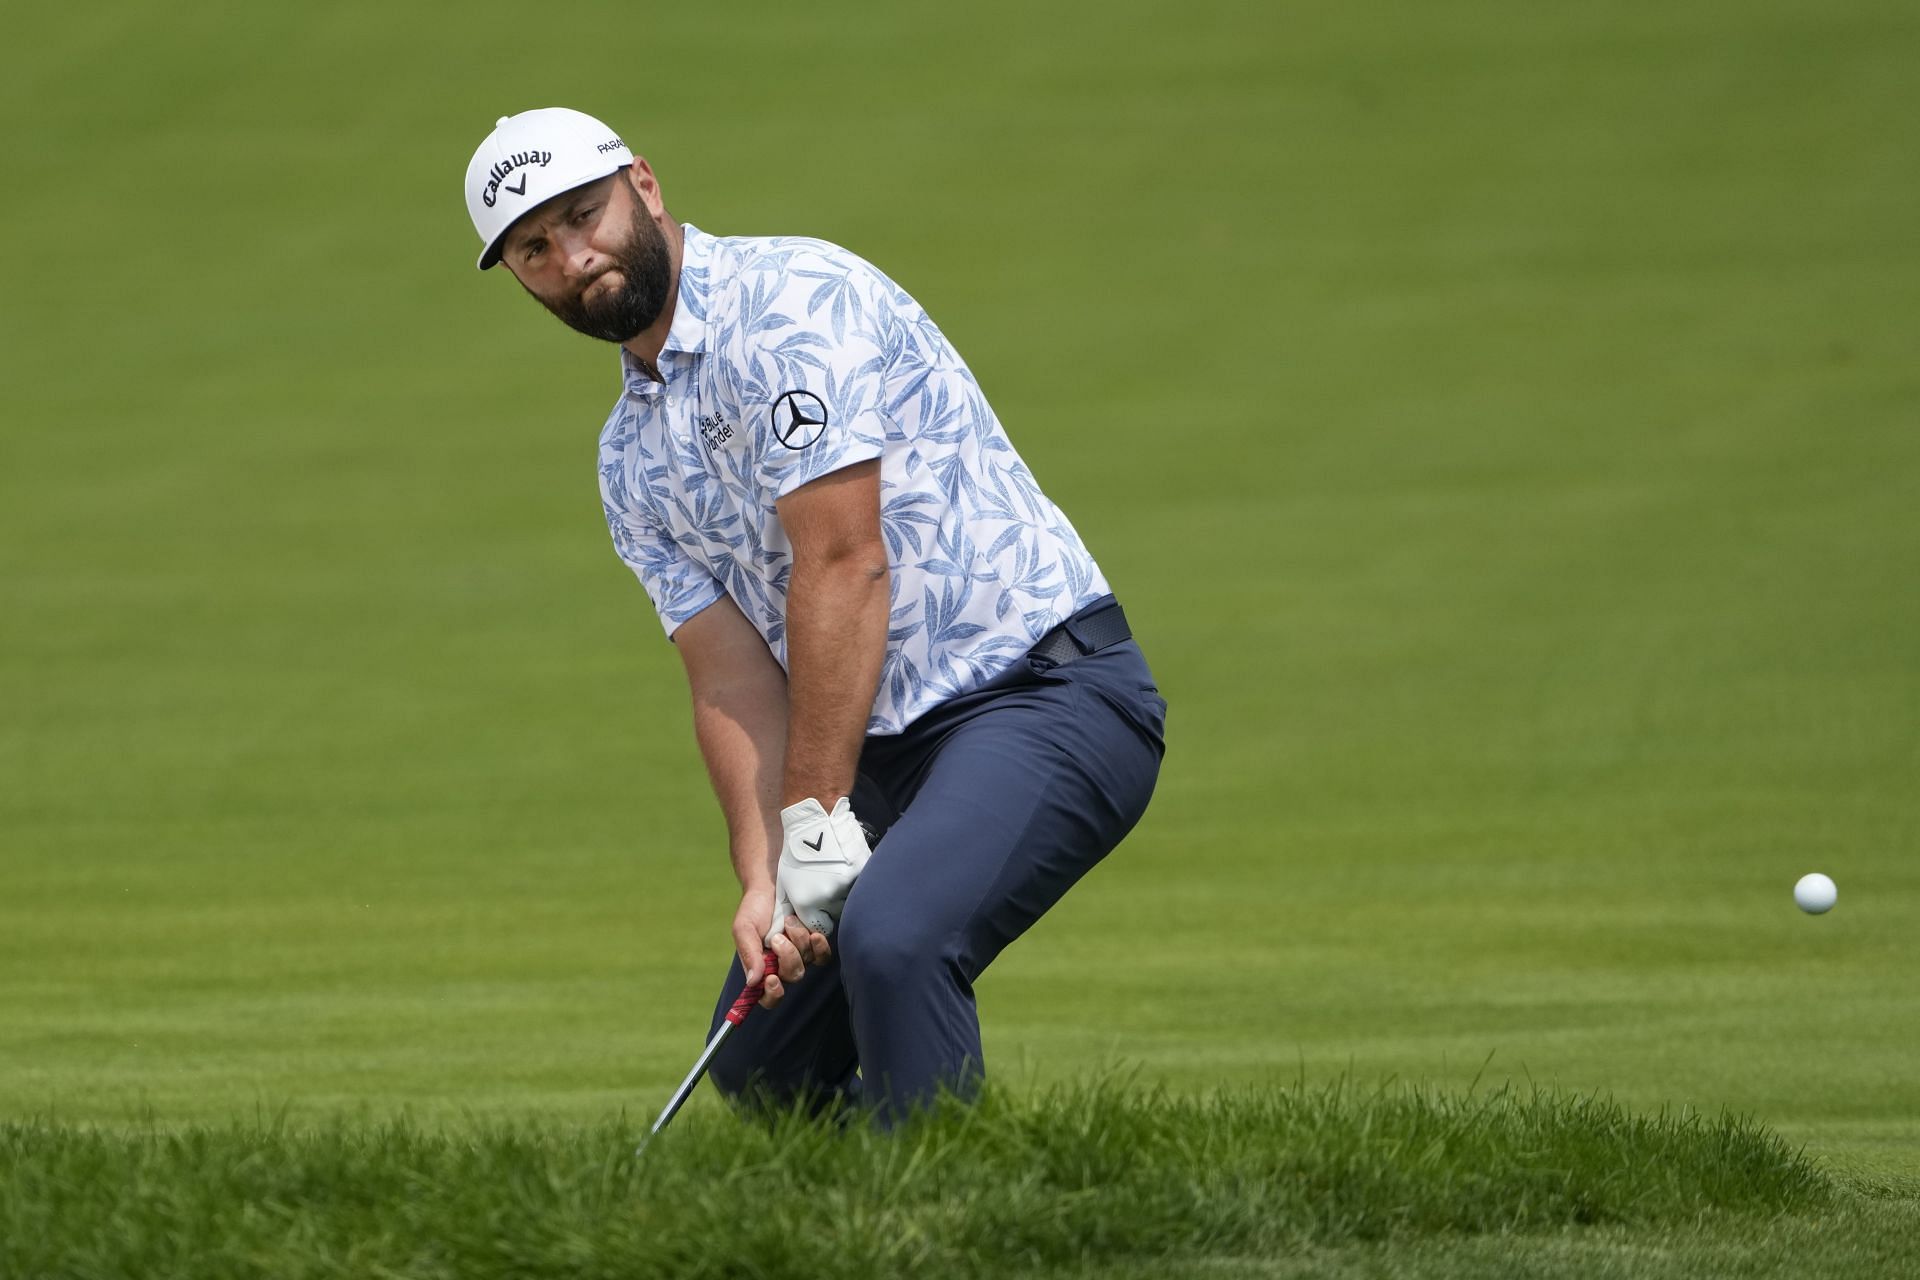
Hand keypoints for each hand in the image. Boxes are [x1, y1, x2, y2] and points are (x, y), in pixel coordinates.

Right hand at [732, 886, 818, 1009]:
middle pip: (792, 977)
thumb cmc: (754, 909)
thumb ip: (749, 954)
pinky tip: (813, 934)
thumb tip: (753, 982)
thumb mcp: (744, 929)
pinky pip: (823, 957)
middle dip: (787, 957)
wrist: (771, 885)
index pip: (768, 997)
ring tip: (789, 922)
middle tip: (777, 937)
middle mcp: (782, 965)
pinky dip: (819, 947)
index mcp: (762, 968)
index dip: (772, 995)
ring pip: (806, 963)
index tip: (772, 979)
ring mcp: (800, 954)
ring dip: (798, 942)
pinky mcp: (814, 943)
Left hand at [767, 796, 873, 943]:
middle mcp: (828, 897)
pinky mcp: (861, 872)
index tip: (819, 909)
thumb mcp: (787, 883)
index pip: (820, 927)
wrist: (814, 822)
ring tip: (836, 873)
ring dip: (846, 890)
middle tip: (827, 885)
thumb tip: (789, 927)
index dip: (820, 918)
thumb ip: (792, 907)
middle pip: (838, 914)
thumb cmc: (797, 852)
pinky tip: (845, 865)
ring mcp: (847, 884)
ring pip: (852, 898)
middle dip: (833, 904)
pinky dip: (855, 878)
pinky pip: (862, 883)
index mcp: (807, 902)